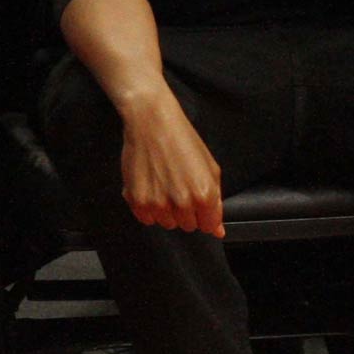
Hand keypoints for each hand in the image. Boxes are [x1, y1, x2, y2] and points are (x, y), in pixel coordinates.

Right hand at [120, 93, 224, 236]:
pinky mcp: (136, 200)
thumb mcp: (211, 168)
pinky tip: (152, 188)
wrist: (153, 123)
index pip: (208, 226)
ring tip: (166, 186)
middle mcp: (181, 203)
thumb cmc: (184, 142)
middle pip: (187, 226)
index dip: (205, 215)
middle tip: (181, 188)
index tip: (200, 204)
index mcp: (204, 195)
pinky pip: (146, 219)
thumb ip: (216, 202)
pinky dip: (149, 209)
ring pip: (167, 224)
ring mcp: (157, 203)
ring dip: (168, 211)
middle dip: (187, 212)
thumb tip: (218, 231)